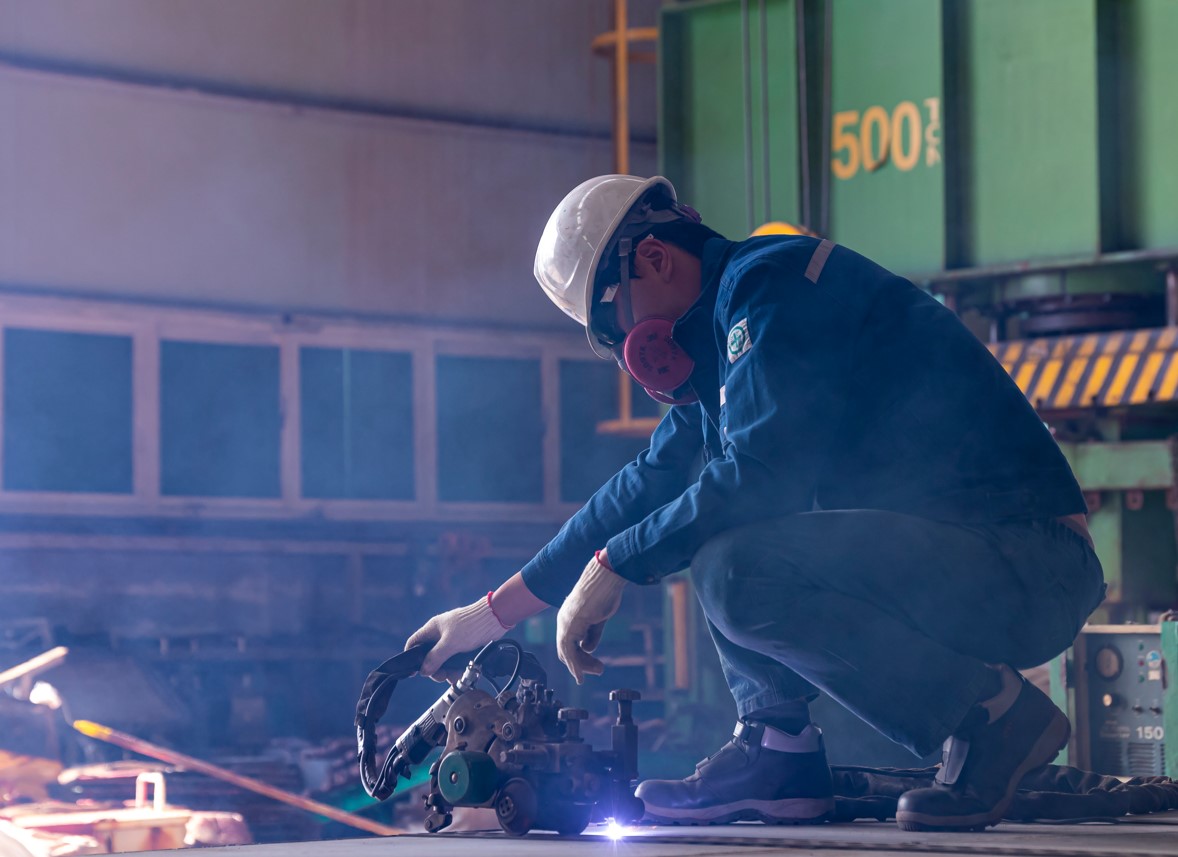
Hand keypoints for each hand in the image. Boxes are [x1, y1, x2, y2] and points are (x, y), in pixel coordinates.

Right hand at [406, 594, 508, 679]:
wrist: (495, 619)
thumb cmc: (471, 625)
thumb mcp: (450, 643)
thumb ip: (435, 657)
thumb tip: (423, 670)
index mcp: (433, 629)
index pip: (415, 643)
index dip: (411, 657)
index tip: (414, 671)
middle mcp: (441, 634)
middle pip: (429, 656)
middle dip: (434, 669)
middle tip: (441, 676)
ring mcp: (453, 640)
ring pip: (444, 660)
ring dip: (447, 671)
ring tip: (454, 677)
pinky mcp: (464, 646)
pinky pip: (456, 660)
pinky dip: (457, 668)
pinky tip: (461, 674)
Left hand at [556, 553, 626, 683]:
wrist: (606, 577)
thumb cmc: (604, 593)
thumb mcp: (599, 618)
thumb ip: (592, 634)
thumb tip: (586, 649)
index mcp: (569, 618)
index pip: (570, 644)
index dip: (581, 657)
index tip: (596, 664)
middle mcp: (564, 621)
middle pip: (566, 651)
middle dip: (581, 664)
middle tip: (599, 670)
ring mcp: (565, 623)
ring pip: (566, 653)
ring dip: (580, 666)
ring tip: (598, 670)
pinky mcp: (570, 625)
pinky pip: (569, 651)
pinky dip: (574, 665)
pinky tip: (580, 675)